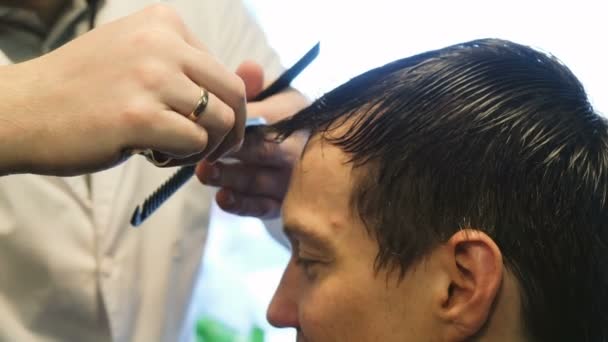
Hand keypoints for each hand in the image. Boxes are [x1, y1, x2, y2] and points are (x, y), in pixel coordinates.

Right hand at [0, 4, 245, 175]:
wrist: (21, 110)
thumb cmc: (82, 90)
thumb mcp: (136, 59)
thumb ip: (185, 68)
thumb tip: (248, 85)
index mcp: (164, 23)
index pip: (225, 71)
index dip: (224, 108)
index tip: (203, 126)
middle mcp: (162, 42)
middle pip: (234, 94)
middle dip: (232, 131)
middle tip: (211, 149)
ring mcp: (151, 77)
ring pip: (222, 121)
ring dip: (205, 147)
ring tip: (171, 151)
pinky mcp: (139, 116)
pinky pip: (196, 143)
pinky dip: (184, 158)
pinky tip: (153, 155)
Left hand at [196, 61, 308, 217]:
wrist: (296, 158)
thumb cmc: (272, 120)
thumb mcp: (266, 97)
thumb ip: (253, 85)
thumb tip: (249, 68)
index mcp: (297, 113)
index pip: (272, 116)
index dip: (242, 121)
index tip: (213, 119)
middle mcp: (301, 147)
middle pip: (267, 150)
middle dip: (234, 151)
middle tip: (204, 150)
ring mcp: (293, 179)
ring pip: (260, 180)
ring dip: (229, 177)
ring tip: (204, 172)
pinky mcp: (282, 205)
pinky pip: (262, 208)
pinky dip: (241, 204)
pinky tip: (222, 198)